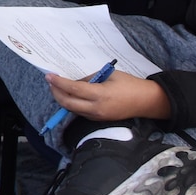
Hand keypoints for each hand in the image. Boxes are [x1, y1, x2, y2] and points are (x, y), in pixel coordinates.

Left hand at [44, 70, 170, 121]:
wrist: (146, 102)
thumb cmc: (130, 85)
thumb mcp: (110, 75)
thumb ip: (91, 78)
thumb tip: (74, 79)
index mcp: (100, 94)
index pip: (73, 89)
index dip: (59, 82)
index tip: (49, 76)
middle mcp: (96, 108)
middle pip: (67, 102)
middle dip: (55, 92)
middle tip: (50, 81)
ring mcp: (97, 116)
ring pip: (72, 109)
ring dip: (62, 98)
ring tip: (57, 87)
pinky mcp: (99, 119)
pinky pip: (80, 112)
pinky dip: (72, 103)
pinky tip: (70, 95)